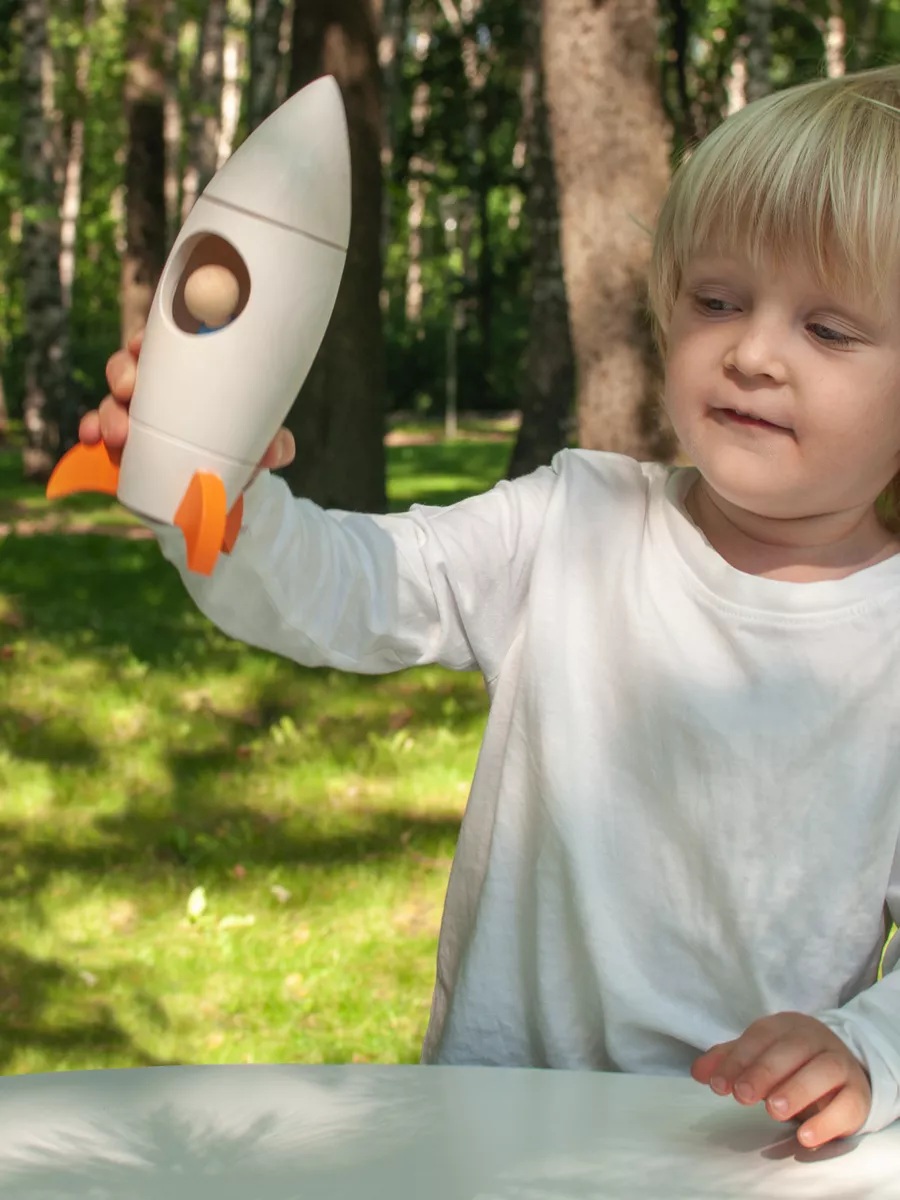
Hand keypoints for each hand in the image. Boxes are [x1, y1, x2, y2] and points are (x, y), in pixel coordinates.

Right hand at [79, 329, 295, 471]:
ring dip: (107, 413)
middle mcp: (156, 388)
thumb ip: (272, 442)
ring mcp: (136, 414)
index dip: (148, 339)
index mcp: (186, 373)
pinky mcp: (123, 442)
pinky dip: (92, 433)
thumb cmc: (239, 442)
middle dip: (122, 374)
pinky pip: (100, 432)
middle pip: (128, 367)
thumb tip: (278, 451)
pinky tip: (90, 440)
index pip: (162, 345)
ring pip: (111, 402)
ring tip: (117, 433)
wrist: (226, 479)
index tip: (143, 344)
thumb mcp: (258, 439)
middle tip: (128, 390)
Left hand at [692, 1012, 870, 1147]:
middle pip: (792, 1049)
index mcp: (786, 1025)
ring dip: (797, 1089)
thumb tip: (697, 1072)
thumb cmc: (790, 1062)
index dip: (738, 1059)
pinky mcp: (858, 1094)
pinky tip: (805, 1136)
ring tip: (773, 1111)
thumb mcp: (758, 1055)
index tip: (719, 1085)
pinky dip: (828, 1121)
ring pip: (824, 1070)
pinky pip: (848, 1104)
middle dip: (764, 1072)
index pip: (760, 1036)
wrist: (841, 1069)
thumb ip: (729, 1061)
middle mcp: (815, 1039)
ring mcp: (840, 1064)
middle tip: (742, 1096)